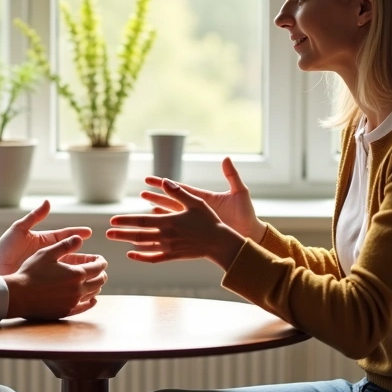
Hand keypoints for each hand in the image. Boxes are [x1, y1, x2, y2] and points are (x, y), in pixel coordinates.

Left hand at [0, 200, 93, 275]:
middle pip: (73, 255)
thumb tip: (47, 202)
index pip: (66, 237)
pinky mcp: (46, 282)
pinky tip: (83, 286)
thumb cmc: (4, 249)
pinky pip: (62, 283)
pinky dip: (74, 284)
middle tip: (100, 259)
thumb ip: (34, 217)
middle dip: (87, 257)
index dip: (77, 234)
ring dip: (84, 270)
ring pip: (71, 270)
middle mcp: (49, 256)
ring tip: (96, 271)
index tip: (89, 232)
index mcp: (45, 242)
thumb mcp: (18, 230)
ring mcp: (48, 270)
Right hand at [5, 236, 108, 319]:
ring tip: (93, 280)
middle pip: (99, 281)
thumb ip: (65, 245)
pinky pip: (85, 307)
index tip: (99, 258)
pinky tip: (92, 299)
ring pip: (93, 294)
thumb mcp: (47, 253)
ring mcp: (73, 302)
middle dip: (101, 272)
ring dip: (96, 285)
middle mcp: (78, 289)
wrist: (18, 296)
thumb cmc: (31, 273)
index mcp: (76, 273)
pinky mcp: (67, 311)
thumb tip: (80, 238)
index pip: (98, 267)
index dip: (101, 261)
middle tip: (98, 268)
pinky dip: (91, 302)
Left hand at [108, 179, 247, 269]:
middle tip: (107, 233)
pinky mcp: (173, 256)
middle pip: (138, 235)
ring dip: (127, 242)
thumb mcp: (195, 203)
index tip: (113, 220)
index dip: (126, 221)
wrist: (219, 243)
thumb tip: (164, 181)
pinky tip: (131, 254)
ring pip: (144, 246)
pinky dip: (141, 257)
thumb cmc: (208, 221)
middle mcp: (166, 235)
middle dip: (121, 233)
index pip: (142, 221)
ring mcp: (169, 247)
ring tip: (115, 240)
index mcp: (170, 221)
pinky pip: (153, 258)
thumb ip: (178, 193)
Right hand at [142, 157, 266, 242]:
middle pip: (172, 201)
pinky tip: (158, 230)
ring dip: (159, 214)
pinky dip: (169, 229)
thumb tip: (226, 157)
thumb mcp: (239, 192)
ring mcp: (196, 221)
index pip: (179, 188)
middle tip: (141, 194)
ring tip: (145, 211)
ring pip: (173, 216)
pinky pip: (179, 231)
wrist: (250, 232)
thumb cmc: (246, 213)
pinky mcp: (198, 233)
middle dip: (156, 197)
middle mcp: (197, 208)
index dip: (164, 184)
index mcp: (203, 197)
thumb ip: (232, 176)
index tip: (149, 179)